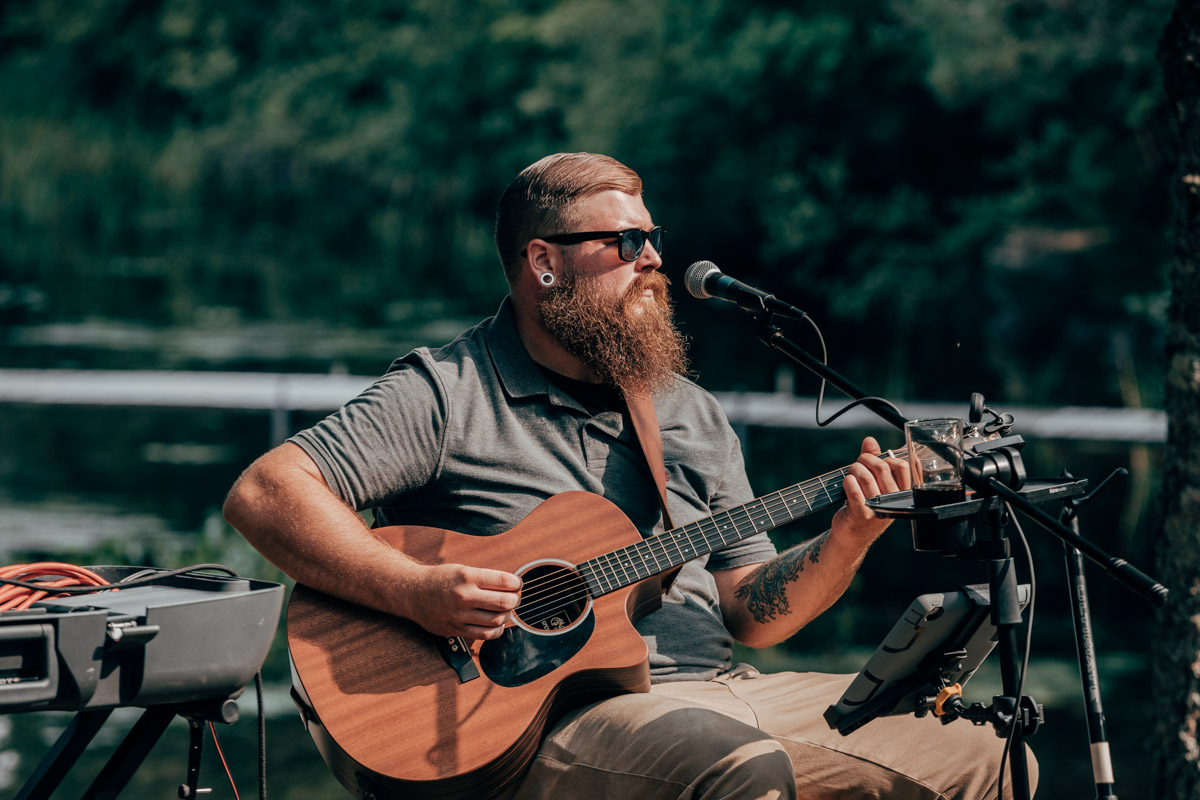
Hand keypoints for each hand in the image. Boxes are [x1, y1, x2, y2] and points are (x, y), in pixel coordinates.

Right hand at [404, 563, 522, 640]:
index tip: (516, 584)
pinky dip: (496, 630)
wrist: (413, 593)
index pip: (504, 581)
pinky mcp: (456, 629)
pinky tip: (496, 623)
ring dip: (507, 615)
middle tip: (514, 598)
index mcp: (467, 577)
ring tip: (505, 610)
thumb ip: (486, 579)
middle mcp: (464, 596)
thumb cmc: (441, 580)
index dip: (516, 584)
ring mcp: (460, 615)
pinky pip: (485, 635)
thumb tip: (512, 587)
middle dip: (515, 600)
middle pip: (504, 603)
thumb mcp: (463, 570)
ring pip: (497, 620)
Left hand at [833, 437, 909, 544]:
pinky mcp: (863, 514)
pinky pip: (853, 488)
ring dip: (854, 470)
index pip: (904, 466)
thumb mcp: (873, 482)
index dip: (888, 457)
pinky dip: (847, 481)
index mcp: (903, 493)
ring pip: (866, 476)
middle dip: (865, 459)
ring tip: (851, 474)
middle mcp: (895, 501)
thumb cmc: (864, 505)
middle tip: (858, 463)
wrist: (852, 535)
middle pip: (882, 467)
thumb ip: (873, 460)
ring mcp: (880, 508)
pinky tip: (846, 483)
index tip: (877, 460)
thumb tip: (870, 441)